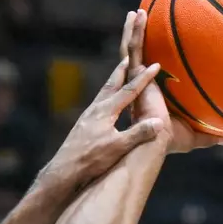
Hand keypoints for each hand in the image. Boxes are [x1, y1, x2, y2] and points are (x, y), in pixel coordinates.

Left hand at [40, 10, 166, 188]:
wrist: (64, 170)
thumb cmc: (90, 160)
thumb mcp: (117, 148)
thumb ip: (138, 134)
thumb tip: (158, 122)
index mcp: (107, 111)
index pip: (129, 90)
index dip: (144, 77)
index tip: (156, 64)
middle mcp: (96, 108)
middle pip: (113, 83)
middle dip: (124, 68)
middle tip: (132, 53)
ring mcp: (88, 115)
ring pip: (105, 91)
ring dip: (115, 79)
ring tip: (121, 71)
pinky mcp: (84, 123)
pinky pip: (100, 101)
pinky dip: (109, 93)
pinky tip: (109, 100)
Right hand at [121, 10, 222, 154]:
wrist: (156, 140)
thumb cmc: (171, 141)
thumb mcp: (194, 136)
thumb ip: (207, 137)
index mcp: (150, 95)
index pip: (147, 73)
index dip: (147, 61)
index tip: (151, 49)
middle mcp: (141, 84)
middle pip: (138, 57)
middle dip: (136, 39)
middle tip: (138, 21)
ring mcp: (136, 78)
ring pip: (132, 48)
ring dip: (133, 29)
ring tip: (135, 12)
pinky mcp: (135, 75)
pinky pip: (134, 48)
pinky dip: (134, 32)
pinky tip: (137, 16)